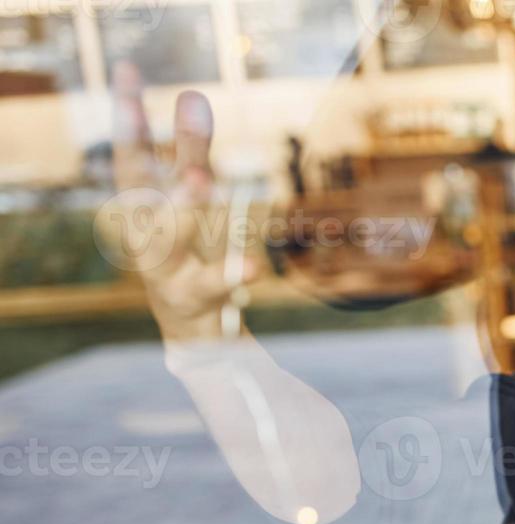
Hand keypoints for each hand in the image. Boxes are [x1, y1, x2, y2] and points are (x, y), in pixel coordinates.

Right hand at [108, 62, 257, 343]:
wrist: (193, 328)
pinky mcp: (192, 299)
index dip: (128, 116)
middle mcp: (143, 236)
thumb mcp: (189, 199)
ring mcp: (165, 270)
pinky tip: (253, 265)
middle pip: (144, 193)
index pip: (129, 157)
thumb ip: (190, 151)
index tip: (128, 72)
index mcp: (140, 209)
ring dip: (184, 207)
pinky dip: (231, 274)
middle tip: (178, 125)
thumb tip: (192, 93)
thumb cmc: (187, 251)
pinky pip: (213, 284)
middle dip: (150, 155)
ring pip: (170, 238)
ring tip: (202, 180)